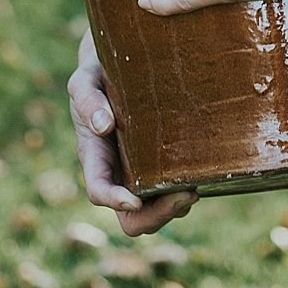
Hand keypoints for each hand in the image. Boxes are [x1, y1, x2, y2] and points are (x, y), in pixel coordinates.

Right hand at [67, 32, 198, 236]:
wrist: (116, 68)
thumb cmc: (96, 77)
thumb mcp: (84, 82)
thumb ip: (88, 101)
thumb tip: (104, 125)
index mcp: (95, 158)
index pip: (99, 192)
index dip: (115, 202)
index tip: (134, 200)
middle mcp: (117, 174)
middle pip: (132, 220)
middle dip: (158, 216)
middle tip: (186, 194)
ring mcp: (140, 174)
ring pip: (157, 212)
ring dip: (177, 207)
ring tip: (196, 184)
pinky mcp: (162, 166)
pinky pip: (173, 193)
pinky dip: (187, 191)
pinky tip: (202, 173)